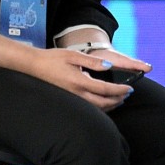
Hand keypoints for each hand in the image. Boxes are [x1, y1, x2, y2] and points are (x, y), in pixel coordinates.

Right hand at [25, 47, 143, 110]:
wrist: (34, 66)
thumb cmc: (53, 58)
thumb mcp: (73, 55)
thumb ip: (92, 61)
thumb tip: (108, 65)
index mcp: (79, 81)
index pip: (105, 90)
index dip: (119, 91)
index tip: (130, 89)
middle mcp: (77, 93)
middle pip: (103, 103)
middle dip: (117, 100)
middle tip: (127, 95)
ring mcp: (72, 99)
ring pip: (96, 108)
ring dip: (110, 105)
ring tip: (119, 99)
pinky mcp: (69, 100)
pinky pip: (88, 108)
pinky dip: (100, 107)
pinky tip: (103, 102)